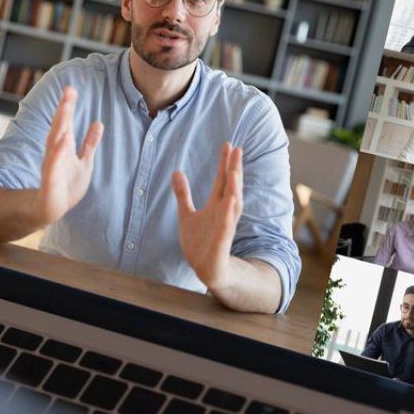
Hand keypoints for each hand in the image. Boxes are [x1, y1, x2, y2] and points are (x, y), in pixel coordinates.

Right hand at [36, 86, 102, 225]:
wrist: (52, 208)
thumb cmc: (67, 185)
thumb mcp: (84, 162)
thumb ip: (90, 143)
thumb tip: (98, 123)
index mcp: (63, 147)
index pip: (65, 123)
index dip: (68, 106)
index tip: (71, 89)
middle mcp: (56, 153)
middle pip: (59, 127)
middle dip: (63, 110)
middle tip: (68, 91)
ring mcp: (52, 166)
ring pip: (55, 142)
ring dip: (59, 126)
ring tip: (65, 109)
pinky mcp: (50, 182)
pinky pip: (53, 166)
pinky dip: (57, 154)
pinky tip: (63, 141)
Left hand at [171, 143, 243, 287]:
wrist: (206, 269)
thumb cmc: (200, 242)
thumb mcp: (187, 214)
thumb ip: (183, 194)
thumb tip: (176, 171)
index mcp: (216, 205)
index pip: (222, 180)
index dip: (225, 163)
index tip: (228, 144)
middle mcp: (223, 213)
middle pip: (231, 187)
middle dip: (234, 169)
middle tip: (237, 149)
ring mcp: (224, 227)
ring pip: (232, 205)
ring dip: (234, 188)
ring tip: (234, 171)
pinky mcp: (221, 242)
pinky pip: (226, 227)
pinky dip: (228, 215)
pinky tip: (231, 201)